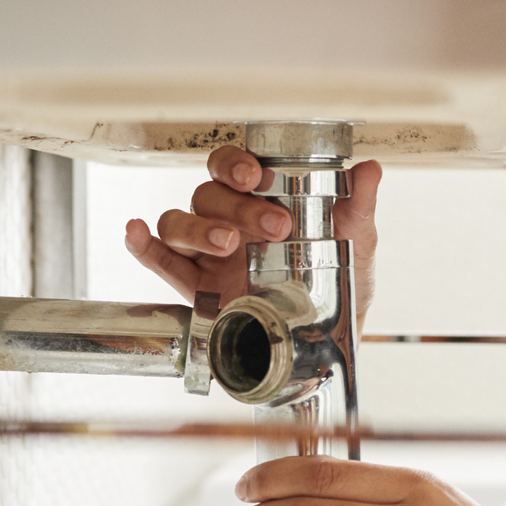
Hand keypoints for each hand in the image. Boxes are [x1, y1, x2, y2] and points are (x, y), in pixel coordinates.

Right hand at [123, 143, 383, 321]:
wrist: (327, 342)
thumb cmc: (338, 285)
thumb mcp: (356, 242)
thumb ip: (358, 206)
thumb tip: (369, 169)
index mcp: (261, 200)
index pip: (232, 166)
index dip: (235, 163)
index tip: (256, 176)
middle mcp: (228, 220)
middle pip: (207, 194)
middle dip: (235, 207)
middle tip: (272, 227)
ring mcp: (207, 254)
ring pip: (179, 222)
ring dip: (197, 228)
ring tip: (228, 247)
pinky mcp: (194, 288)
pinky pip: (158, 260)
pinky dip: (142, 245)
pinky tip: (135, 232)